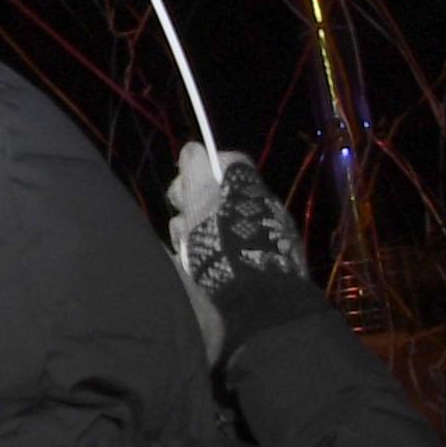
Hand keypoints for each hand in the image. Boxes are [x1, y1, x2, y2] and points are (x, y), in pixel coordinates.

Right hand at [164, 143, 323, 364]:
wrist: (258, 297)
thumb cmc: (224, 241)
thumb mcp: (201, 199)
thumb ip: (195, 169)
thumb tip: (193, 148)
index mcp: (248, 186)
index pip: (222, 162)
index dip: (196, 171)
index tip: (180, 193)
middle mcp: (260, 206)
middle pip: (214, 196)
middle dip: (191, 209)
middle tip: (184, 227)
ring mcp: (264, 235)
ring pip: (217, 225)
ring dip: (196, 235)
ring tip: (191, 254)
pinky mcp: (265, 262)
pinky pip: (228, 249)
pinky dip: (212, 255)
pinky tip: (202, 269)